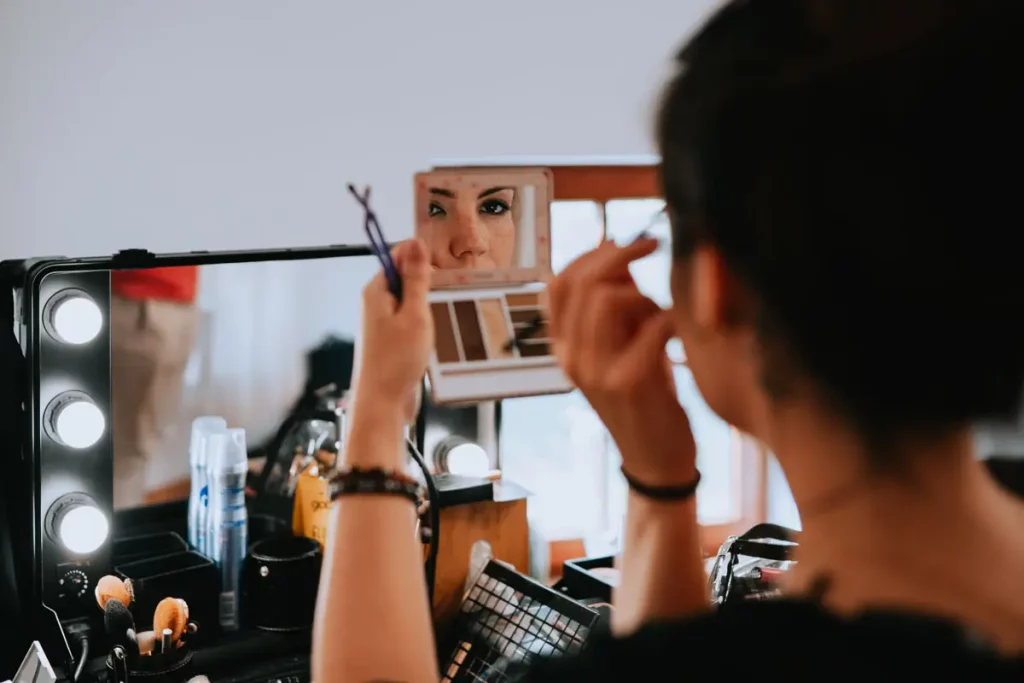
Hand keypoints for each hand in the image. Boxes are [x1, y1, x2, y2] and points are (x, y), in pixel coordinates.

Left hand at [351, 239, 431, 425]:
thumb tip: (416, 243)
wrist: (383, 403)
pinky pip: (410, 320)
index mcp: (376, 291)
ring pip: (410, 300)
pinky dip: (424, 323)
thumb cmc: (396, 361)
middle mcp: (376, 303)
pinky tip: (434, 335)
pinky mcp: (391, 340)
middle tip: (447, 294)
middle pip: (405, 278)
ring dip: (428, 305)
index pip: (397, 256)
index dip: (421, 257)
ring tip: (441, 317)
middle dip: (427, 282)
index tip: (443, 268)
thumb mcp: (414, 314)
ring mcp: (383, 322)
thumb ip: (416, 279)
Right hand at [547, 238, 696, 485]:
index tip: (625, 241)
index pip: (558, 282)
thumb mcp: (623, 343)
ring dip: (647, 295)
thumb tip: (615, 248)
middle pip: (584, 282)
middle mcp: (570, 357)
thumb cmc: (646, 395)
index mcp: (563, 345)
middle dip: (623, 256)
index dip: (592, 253)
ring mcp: (594, 371)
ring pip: (609, 298)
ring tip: (664, 316)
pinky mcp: (627, 383)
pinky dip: (673, 320)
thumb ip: (617, 300)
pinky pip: (651, 326)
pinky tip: (682, 334)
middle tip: (656, 248)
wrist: (656, 459)